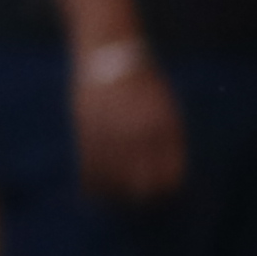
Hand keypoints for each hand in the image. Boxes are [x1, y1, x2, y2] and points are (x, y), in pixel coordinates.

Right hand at [71, 41, 186, 203]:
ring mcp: (111, 129)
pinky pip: (87, 167)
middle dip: (141, 199)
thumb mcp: (166, 108)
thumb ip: (168, 141)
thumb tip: (168, 178)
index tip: (160, 196)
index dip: (166, 192)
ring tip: (113, 203)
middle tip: (136, 204)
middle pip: (142, 184)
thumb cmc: (144, 83)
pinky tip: (92, 193)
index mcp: (166, 127)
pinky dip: (91, 184)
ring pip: (112, 180)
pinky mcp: (85, 128)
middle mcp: (139, 131)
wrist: (110, 51)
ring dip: (113, 197)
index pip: (170, 176)